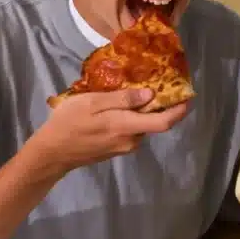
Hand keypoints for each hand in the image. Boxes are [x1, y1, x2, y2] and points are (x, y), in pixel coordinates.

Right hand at [33, 88, 188, 175]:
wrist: (51, 153)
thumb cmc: (69, 123)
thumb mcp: (92, 103)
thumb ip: (122, 99)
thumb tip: (149, 95)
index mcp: (127, 127)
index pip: (163, 122)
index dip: (179, 111)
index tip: (188, 97)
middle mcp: (131, 141)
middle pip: (154, 123)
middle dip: (160, 106)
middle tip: (160, 85)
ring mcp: (123, 147)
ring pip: (141, 127)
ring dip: (143, 112)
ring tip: (138, 91)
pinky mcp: (115, 149)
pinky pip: (131, 131)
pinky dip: (132, 118)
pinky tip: (122, 106)